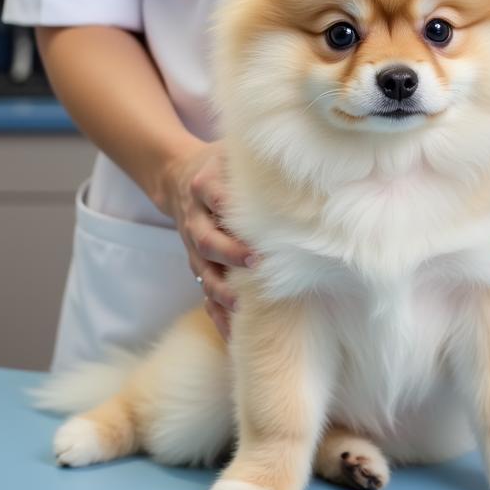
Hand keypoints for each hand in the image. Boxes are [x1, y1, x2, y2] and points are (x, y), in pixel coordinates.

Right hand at [158, 138, 255, 339]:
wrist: (180, 178)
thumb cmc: (224, 165)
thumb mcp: (232, 153)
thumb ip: (258, 161)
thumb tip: (309, 167)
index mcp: (204, 185)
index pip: (212, 194)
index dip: (226, 205)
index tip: (248, 217)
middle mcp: (195, 217)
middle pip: (206, 238)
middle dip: (228, 252)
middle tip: (254, 262)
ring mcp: (193, 245)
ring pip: (203, 271)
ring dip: (221, 290)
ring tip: (241, 306)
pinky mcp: (198, 265)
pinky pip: (203, 294)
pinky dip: (216, 315)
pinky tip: (233, 336)